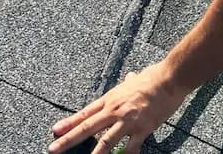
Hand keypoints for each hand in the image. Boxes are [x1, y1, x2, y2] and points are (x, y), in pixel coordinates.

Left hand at [49, 62, 187, 153]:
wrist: (170, 79)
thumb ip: (130, 81)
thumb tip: (130, 77)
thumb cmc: (154, 76)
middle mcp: (115, 110)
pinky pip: (131, 147)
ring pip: (105, 142)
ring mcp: (128, 121)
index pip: (85, 113)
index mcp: (111, 98)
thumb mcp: (136, 78)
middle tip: (53, 149)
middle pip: (87, 127)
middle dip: (68, 139)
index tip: (55, 130)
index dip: (69, 123)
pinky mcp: (142, 128)